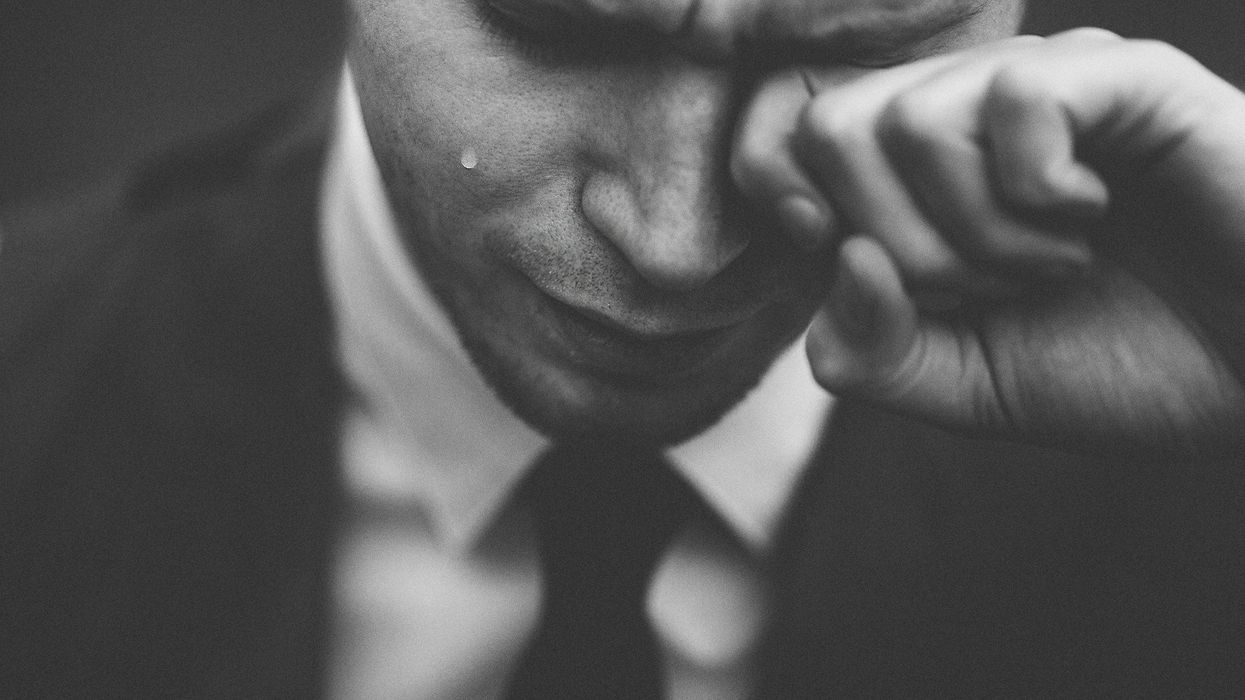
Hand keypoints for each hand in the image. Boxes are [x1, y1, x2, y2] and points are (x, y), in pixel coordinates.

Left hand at [733, 30, 1244, 455]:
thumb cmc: (1121, 366)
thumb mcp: (964, 386)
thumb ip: (873, 350)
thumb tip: (837, 253)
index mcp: (918, 177)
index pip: (784, 133)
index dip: (778, 192)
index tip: (832, 252)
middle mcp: (969, 116)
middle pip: (832, 126)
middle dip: (895, 242)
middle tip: (987, 287)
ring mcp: (1044, 89)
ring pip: (909, 120)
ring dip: (974, 233)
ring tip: (1054, 264)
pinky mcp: (1124, 78)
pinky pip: (1015, 98)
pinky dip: (1036, 192)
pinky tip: (1091, 216)